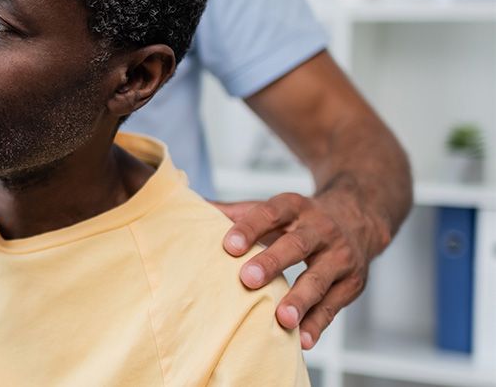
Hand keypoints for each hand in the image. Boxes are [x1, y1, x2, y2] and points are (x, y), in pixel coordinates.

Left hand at [216, 193, 372, 349]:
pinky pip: (334, 305)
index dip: (249, 228)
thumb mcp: (271, 208)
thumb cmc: (298, 219)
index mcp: (294, 207)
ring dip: (301, 300)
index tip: (228, 245)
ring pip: (319, 278)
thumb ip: (234, 213)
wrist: (358, 218)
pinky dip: (318, 324)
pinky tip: (302, 339)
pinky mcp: (352, 283)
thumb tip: (189, 207)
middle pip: (296, 245)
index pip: (270, 213)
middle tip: (247, 279)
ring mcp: (340, 256)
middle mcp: (321, 228)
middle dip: (272, 262)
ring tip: (282, 318)